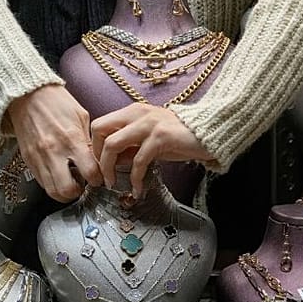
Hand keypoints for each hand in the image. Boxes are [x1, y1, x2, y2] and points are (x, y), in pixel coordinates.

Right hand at [5, 84, 103, 201]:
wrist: (27, 95)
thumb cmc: (56, 102)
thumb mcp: (81, 117)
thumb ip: (88, 141)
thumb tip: (95, 160)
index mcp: (71, 139)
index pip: (90, 173)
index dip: (98, 179)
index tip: (99, 177)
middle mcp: (54, 152)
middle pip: (68, 190)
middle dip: (79, 192)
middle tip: (83, 185)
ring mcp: (38, 158)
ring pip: (52, 191)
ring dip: (64, 192)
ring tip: (70, 182)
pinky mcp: (28, 160)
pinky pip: (41, 182)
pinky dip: (51, 184)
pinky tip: (58, 174)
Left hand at [91, 103, 211, 196]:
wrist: (209, 132)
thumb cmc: (179, 137)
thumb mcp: (149, 139)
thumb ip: (130, 147)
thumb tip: (111, 163)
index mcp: (132, 112)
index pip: (100, 124)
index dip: (94, 146)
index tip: (98, 165)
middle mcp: (137, 114)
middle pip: (100, 130)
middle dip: (96, 156)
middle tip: (102, 175)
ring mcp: (148, 124)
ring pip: (113, 145)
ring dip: (109, 168)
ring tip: (113, 183)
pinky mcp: (160, 138)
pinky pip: (138, 161)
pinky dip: (134, 178)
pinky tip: (137, 189)